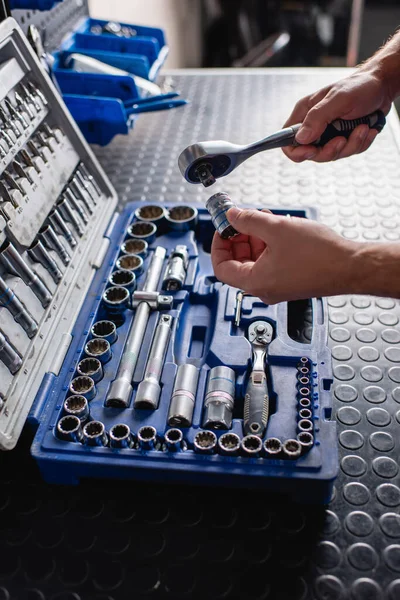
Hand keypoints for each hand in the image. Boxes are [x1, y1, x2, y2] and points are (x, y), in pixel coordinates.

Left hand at [211, 207, 360, 303]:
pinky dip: (267, 246)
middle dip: (237, 238)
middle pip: (237, 264)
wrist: (351, 267)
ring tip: (261, 218)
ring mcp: (277, 287)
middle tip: (241, 219)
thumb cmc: (320, 255)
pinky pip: (269, 263)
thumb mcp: (277, 229)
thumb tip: (232, 216)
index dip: (218, 245)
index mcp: (255, 282)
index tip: (223, 227)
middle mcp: (264, 289)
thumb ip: (249, 221)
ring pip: (254, 262)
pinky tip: (275, 228)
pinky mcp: (289, 281)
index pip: (221, 267)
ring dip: (254, 239)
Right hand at [283, 67, 392, 162]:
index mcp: (305, 113)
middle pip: (311, 153)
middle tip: (343, 139)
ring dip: (351, 145)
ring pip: (332, 155)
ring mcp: (329, 134)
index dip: (296, 151)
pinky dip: (360, 143)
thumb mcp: (338, 99)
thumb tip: (301, 138)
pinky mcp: (344, 138)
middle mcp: (315, 125)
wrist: (383, 85)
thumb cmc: (360, 86)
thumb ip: (318, 118)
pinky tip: (367, 129)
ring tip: (362, 127)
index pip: (287, 140)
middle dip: (330, 150)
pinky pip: (348, 152)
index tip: (311, 151)